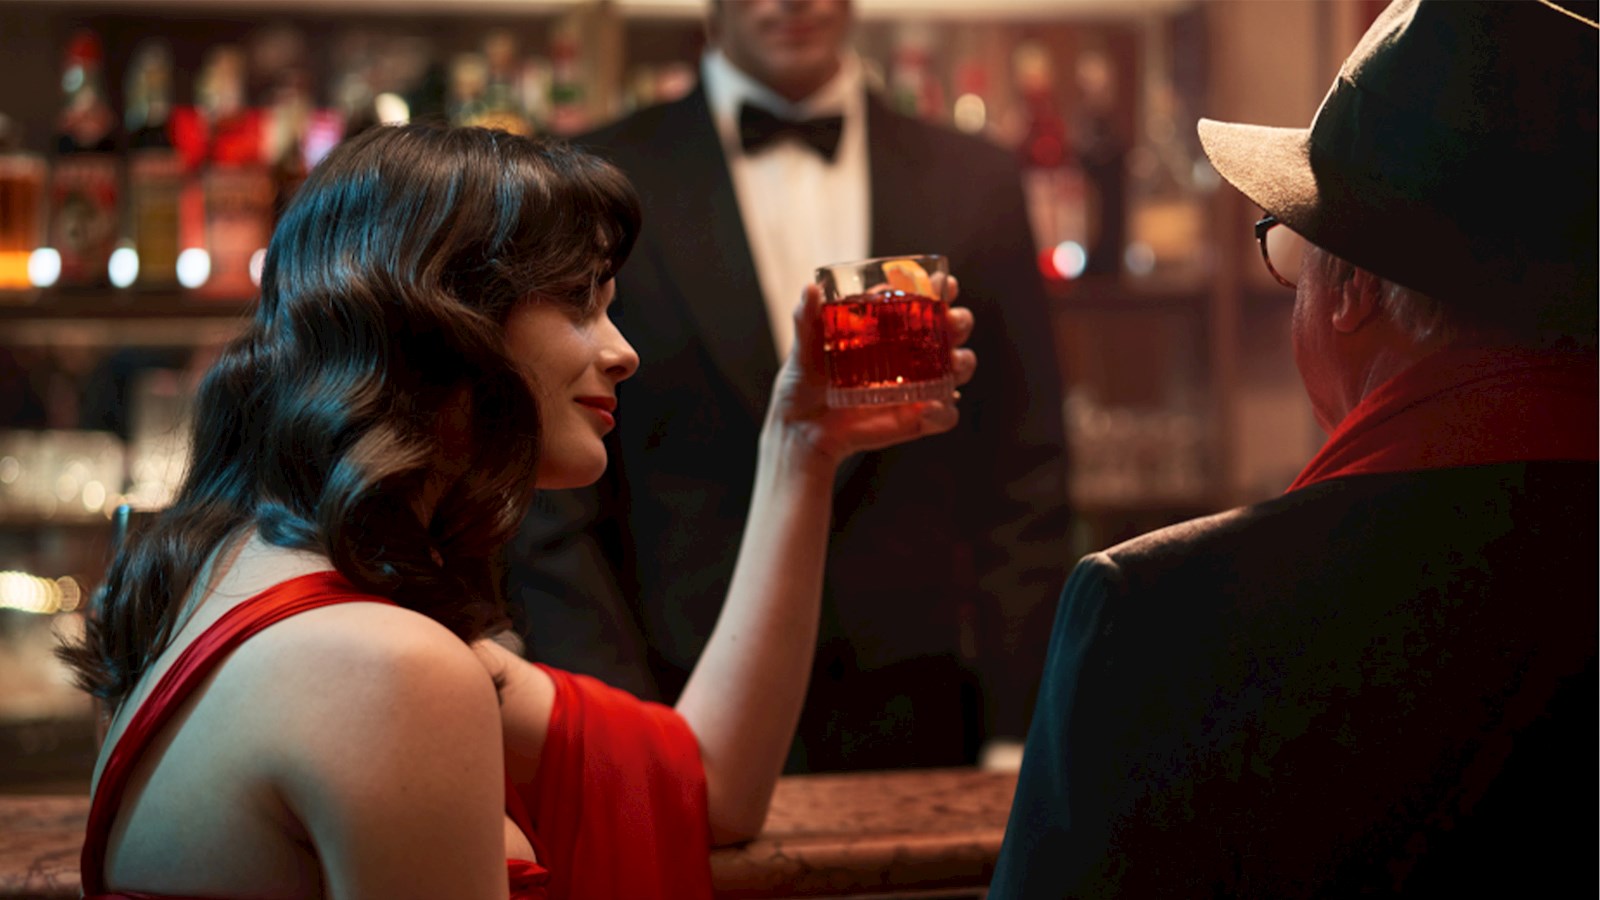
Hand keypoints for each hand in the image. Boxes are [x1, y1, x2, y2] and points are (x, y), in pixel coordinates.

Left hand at [767, 274, 976, 469]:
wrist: (801, 430)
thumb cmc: (804, 382)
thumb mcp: (804, 347)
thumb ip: (806, 319)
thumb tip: (809, 289)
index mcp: (888, 327)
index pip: (924, 301)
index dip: (940, 289)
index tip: (944, 284)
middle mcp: (910, 352)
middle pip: (951, 330)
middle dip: (959, 321)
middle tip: (951, 322)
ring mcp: (917, 386)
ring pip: (958, 368)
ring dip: (963, 362)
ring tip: (952, 363)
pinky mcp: (917, 418)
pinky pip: (945, 415)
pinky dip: (945, 412)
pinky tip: (931, 408)